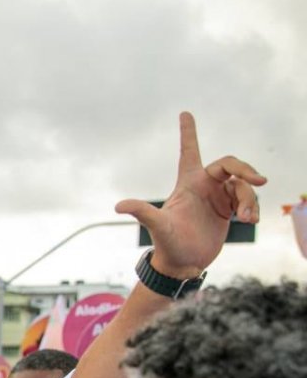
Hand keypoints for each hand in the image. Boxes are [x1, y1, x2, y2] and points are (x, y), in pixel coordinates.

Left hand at [116, 112, 265, 275]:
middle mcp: (204, 187)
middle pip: (231, 165)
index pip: (189, 152)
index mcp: (188, 183)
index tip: (184, 113)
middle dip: (246, 169)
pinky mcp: (229, 210)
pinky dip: (253, 208)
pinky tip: (250, 220)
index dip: (188, 132)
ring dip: (250, 199)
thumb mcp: (157, 226)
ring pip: (243, 186)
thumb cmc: (166, 244)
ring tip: (247, 218)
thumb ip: (143, 212)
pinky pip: (249, 200)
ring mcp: (218, 198)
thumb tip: (118, 206)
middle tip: (260, 180)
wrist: (182, 265)